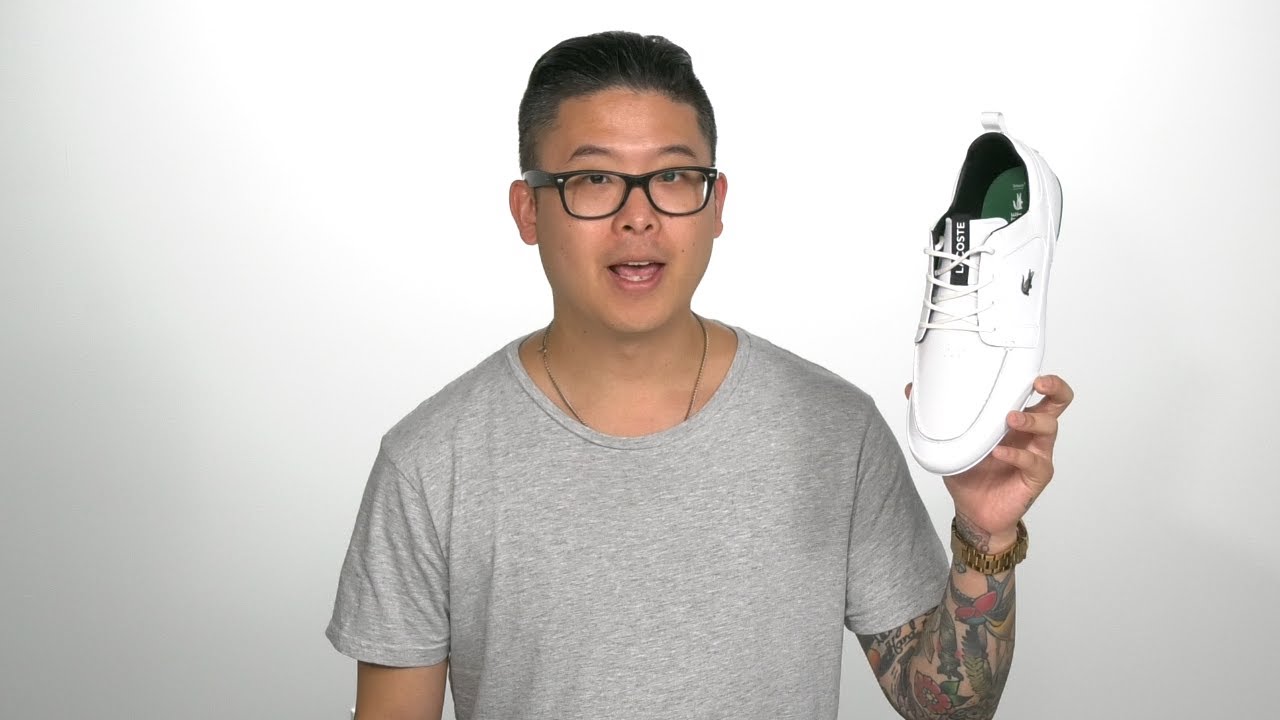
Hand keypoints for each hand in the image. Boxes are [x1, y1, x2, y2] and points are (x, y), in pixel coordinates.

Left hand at [905, 375, 1073, 550]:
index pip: (1039, 392)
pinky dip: (1016, 455)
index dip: (1042, 378)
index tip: (1030, 368)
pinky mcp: (1036, 476)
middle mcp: (1031, 432)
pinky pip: (1033, 462)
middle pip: (1058, 403)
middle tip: (1037, 383)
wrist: (974, 511)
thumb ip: (936, 415)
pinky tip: (999, 453)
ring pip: (1049, 428)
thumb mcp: (950, 440)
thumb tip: (911, 389)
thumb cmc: (970, 472)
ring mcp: (1037, 453)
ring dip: (1030, 419)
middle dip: (1053, 388)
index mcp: (1016, 418)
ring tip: (1010, 418)